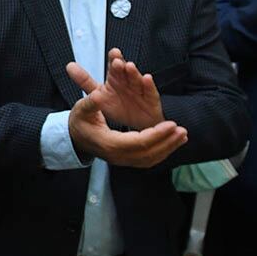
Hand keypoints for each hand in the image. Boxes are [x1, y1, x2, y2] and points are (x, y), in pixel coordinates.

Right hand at [67, 94, 187, 167]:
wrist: (74, 138)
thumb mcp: (80, 109)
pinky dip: (162, 152)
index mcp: (108, 143)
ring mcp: (122, 160)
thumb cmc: (79, 122)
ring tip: (182, 137)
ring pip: (150, 159)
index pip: (138, 142)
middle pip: (148, 152)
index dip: (156, 134)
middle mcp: (117, 156)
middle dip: (167, 141)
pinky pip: (147, 160)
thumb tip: (98, 95)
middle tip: (182, 130)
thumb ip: (90, 102)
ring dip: (168, 148)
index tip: (170, 124)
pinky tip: (171, 143)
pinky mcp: (126, 160)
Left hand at [68, 49, 164, 129]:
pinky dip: (149, 86)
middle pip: (125, 71)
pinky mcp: (151, 100)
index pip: (114, 66)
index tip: (112, 52)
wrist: (134, 125)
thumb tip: (69, 65)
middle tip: (116, 60)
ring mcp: (140, 90)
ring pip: (136, 79)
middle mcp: (128, 81)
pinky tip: (147, 78)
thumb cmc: (118, 106)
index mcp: (116, 78)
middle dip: (121, 65)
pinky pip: (150, 92)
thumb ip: (85, 80)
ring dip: (134, 73)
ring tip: (129, 66)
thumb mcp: (99, 93)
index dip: (114, 59)